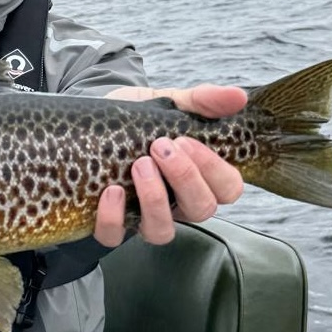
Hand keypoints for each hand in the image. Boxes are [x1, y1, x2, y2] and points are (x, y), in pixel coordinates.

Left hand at [93, 84, 246, 246]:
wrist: (94, 121)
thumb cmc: (140, 119)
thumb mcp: (169, 104)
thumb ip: (202, 101)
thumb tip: (237, 96)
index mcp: (200, 177)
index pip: (228, 188)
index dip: (214, 169)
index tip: (187, 139)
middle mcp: (177, 202)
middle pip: (201, 209)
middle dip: (184, 177)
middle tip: (160, 146)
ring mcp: (145, 216)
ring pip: (162, 231)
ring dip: (154, 199)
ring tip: (139, 164)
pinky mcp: (111, 222)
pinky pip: (114, 236)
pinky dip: (113, 217)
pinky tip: (111, 190)